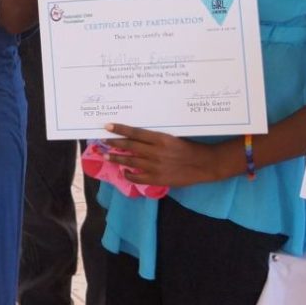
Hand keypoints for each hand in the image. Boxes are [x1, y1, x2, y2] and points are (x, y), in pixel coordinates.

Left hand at [103, 124, 239, 188]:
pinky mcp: (158, 178)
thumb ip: (156, 138)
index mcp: (160, 139)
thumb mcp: (173, 138)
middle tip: (102, 141)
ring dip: (117, 158)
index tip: (107, 126)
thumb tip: (138, 135)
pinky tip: (124, 171)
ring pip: (131, 161)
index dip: (120, 129)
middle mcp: (155, 152)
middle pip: (129, 146)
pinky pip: (138, 177)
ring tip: (106, 155)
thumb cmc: (189, 148)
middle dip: (114, 143)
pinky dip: (129, 174)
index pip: (135, 132)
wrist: (203, 164)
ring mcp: (155, 166)